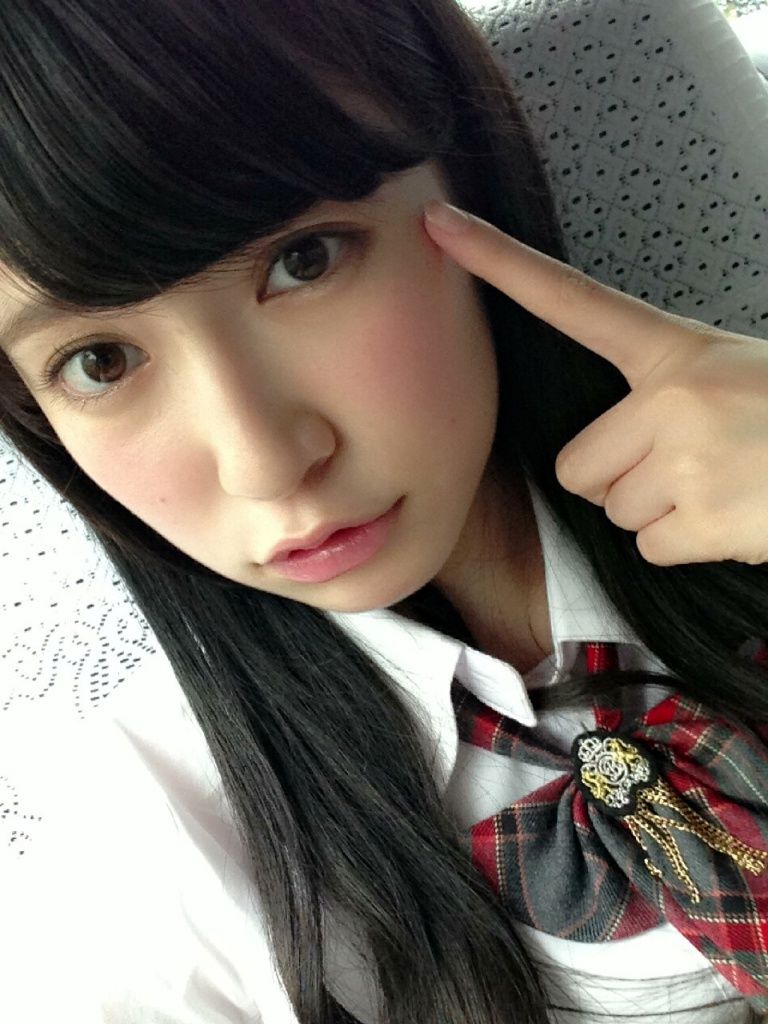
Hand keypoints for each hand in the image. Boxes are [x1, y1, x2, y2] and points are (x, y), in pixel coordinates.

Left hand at [423, 200, 767, 566]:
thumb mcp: (729, 374)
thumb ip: (661, 394)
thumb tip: (609, 457)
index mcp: (674, 351)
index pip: (570, 299)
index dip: (500, 263)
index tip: (440, 227)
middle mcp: (669, 400)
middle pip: (576, 468)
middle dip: (617, 478)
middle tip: (683, 465)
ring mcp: (684, 463)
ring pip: (613, 511)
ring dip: (655, 511)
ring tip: (718, 485)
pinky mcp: (701, 521)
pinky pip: (649, 547)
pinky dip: (684, 544)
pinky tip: (728, 517)